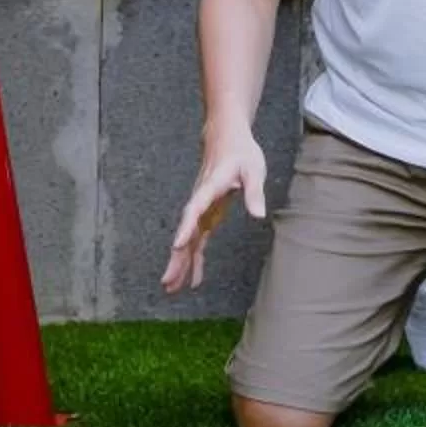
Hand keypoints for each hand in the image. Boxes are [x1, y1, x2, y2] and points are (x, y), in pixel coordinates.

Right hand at [164, 130, 269, 293]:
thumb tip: (258, 215)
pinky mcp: (206, 215)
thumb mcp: (253, 169)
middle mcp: (200, 200)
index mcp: (210, 187)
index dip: (185, 227)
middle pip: (185, 231)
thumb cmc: (241, 153)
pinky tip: (192, 278)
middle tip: (167, 281)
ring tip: (171, 288)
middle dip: (177, 257)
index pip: (195, 209)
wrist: (225, 138)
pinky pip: (197, 240)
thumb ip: (253, 192)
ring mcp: (201, 209)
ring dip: (180, 263)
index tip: (177, 245)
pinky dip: (194, 259)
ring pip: (187, 239)